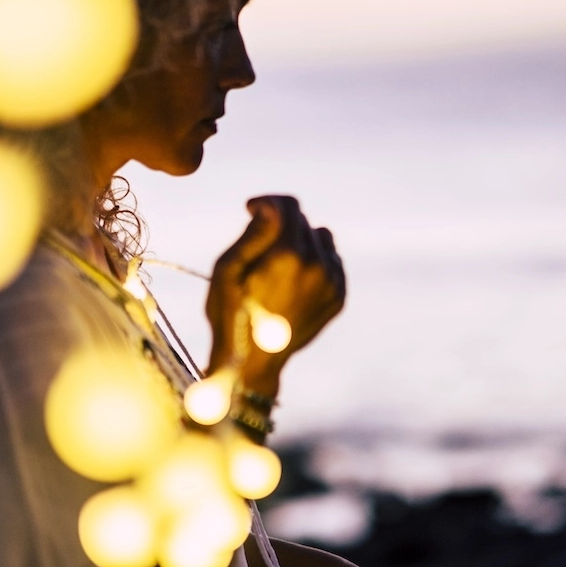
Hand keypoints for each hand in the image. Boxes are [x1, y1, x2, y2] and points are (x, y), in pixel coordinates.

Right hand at [206, 196, 345, 395]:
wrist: (253, 364)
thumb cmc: (231, 315)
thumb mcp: (227, 270)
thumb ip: (253, 233)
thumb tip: (272, 207)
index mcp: (290, 253)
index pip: (288, 205)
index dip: (266, 202)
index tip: (250, 210)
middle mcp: (318, 264)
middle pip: (303, 221)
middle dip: (280, 224)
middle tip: (257, 245)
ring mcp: (332, 283)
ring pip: (322, 239)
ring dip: (301, 242)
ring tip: (277, 263)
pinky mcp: (338, 298)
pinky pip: (332, 262)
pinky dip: (314, 262)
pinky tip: (292, 280)